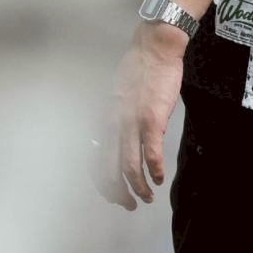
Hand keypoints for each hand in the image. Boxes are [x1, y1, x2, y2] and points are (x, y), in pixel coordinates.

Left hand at [92, 20, 186, 210]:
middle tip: (128, 205)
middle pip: (108, 170)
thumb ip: (115, 117)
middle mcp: (112, 124)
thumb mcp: (116, 95)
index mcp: (103, 119)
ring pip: (129, 167)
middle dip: (117, 193)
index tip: (111, 193)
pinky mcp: (152, 120)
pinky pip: (151, 154)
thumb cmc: (139, 69)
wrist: (155, 48)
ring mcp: (131, 123)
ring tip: (147, 198)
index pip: (93, 159)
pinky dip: (154, 171)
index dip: (100, 182)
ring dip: (138, 188)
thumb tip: (118, 137)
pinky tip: (159, 178)